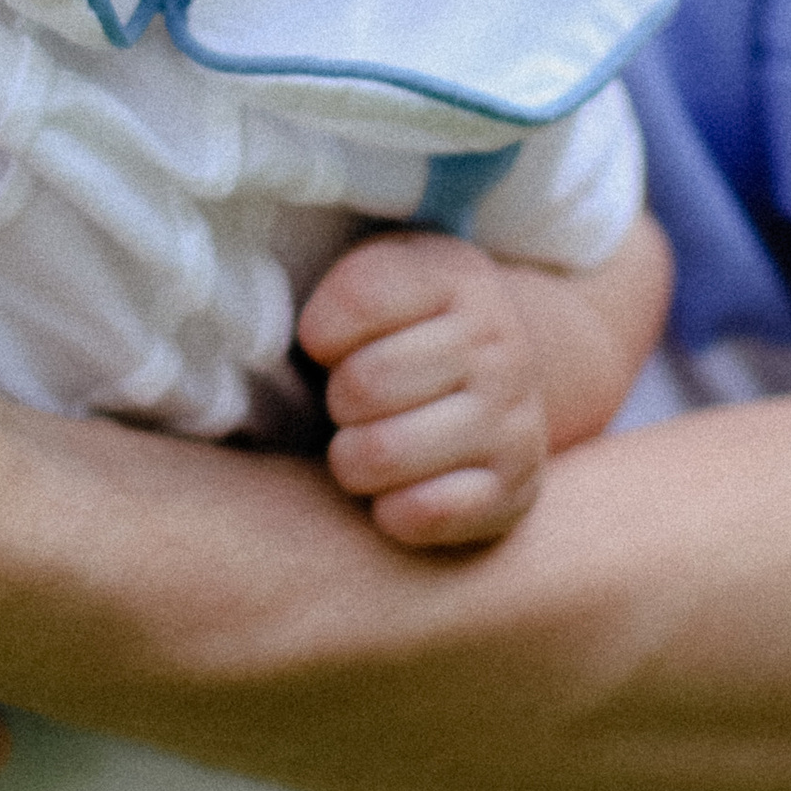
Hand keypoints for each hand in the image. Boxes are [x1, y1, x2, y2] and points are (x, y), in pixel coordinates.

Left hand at [298, 233, 551, 548]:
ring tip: (367, 442)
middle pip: (362, 384)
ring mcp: (515, 421)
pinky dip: (390, 510)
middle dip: (337, 399)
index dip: (321, 330)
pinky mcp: (514, 492)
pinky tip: (396, 488)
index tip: (328, 343)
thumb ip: (337, 287)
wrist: (496, 382)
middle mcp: (499, 344)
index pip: (359, 298)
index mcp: (457, 277)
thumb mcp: (377, 277)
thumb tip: (276, 334)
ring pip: (382, 453)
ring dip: (352, 459)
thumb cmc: (402, 332)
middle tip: (351, 402)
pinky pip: (423, 514)